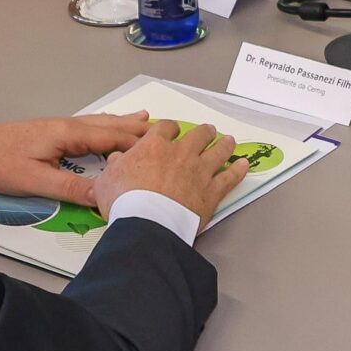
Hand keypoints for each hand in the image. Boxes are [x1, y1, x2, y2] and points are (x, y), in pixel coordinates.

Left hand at [0, 111, 156, 200]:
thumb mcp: (35, 181)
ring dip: (126, 124)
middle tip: (168, 131)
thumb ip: (71, 187)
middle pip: (112, 126)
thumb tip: (104, 196)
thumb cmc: (2, 163)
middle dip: (139, 130)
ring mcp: (63, 127)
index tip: (165, 147)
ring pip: (102, 123)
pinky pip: (92, 126)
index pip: (112, 137)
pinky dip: (109, 125)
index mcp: (69, 134)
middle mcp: (70, 126)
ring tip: (150, 121)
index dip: (139, 143)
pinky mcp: (55, 132)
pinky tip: (113, 124)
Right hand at [87, 117, 253, 225]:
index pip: (166, 128)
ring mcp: (199, 171)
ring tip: (229, 140)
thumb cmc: (124, 201)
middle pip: (198, 135)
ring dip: (224, 144)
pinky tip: (244, 165)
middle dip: (204, 132)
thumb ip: (115, 166)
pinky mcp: (212, 191)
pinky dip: (238, 170)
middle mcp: (180, 154)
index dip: (170, 128)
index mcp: (154, 146)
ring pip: (218, 151)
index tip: (172, 130)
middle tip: (207, 131)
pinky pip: (230, 177)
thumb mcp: (107, 179)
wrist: (147, 223)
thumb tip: (118, 159)